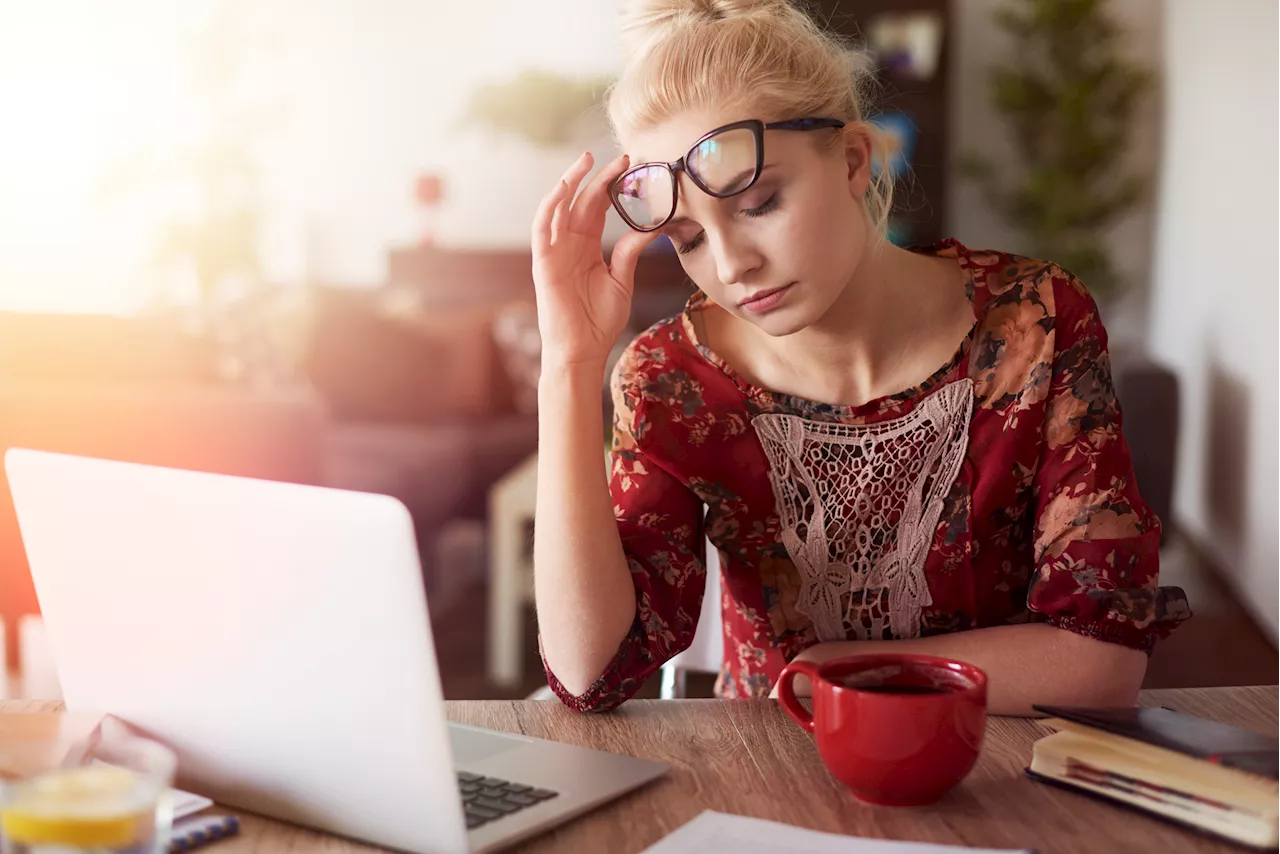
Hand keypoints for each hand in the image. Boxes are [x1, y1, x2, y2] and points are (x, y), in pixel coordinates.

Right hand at [531, 152, 660, 367]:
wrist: (582, 350)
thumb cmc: (599, 321)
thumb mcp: (621, 280)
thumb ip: (629, 251)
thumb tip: (652, 226)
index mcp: (587, 247)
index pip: (598, 208)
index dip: (611, 186)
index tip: (631, 167)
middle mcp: (569, 244)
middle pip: (582, 201)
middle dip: (598, 177)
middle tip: (621, 157)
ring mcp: (554, 251)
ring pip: (559, 206)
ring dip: (571, 181)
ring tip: (587, 160)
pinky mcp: (542, 261)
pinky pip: (542, 226)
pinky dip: (551, 204)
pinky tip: (565, 187)